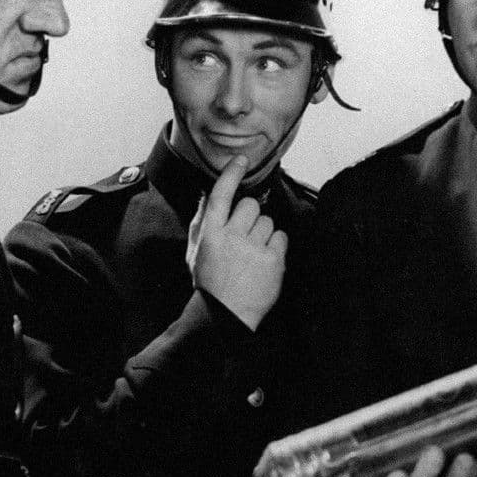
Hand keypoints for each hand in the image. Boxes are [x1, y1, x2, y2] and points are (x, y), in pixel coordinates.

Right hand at [186, 155, 286, 330]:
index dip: (232, 174)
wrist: (224, 315)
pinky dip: (275, 246)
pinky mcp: (272, 260)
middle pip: (250, 205)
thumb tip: (209, 195)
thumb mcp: (195, 252)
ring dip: (262, 233)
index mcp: (210, 233)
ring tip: (253, 253)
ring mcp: (253, 248)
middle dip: (250, 215)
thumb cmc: (209, 283)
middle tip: (245, 234)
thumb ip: (202, 221)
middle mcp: (231, 237)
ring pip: (267, 221)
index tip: (242, 160)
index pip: (221, 195)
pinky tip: (264, 260)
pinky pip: (280, 237)